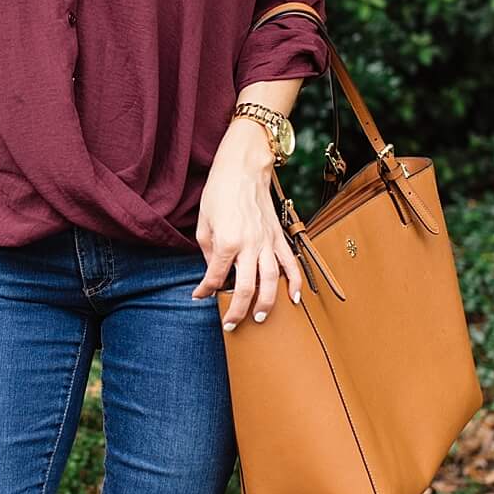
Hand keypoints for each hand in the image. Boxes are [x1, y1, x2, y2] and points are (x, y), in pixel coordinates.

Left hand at [190, 124, 304, 327]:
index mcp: (227, 241)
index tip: (199, 296)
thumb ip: (208, 251)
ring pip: (271, 280)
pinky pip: (291, 263)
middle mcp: (250, 245)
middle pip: (246, 287)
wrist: (244, 169)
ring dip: (266, 303)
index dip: (205, 291)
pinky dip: (295, 282)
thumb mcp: (204, 223)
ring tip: (259, 319)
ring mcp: (267, 242)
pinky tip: (294, 299)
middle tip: (231, 325)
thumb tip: (214, 273)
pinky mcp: (279, 236)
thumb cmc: (219, 192)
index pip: (215, 277)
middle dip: (237, 310)